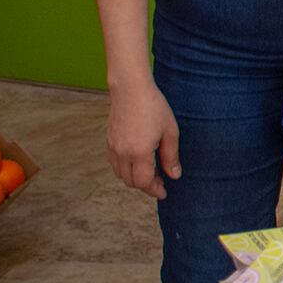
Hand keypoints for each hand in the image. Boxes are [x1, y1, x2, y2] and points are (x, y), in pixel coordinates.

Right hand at [106, 78, 180, 199]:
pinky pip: (115, 163)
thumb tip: (174, 176)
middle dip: (146, 185)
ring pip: (121, 174)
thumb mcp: (170, 132)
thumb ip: (171, 156)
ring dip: (134, 178)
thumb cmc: (154, 107)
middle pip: (131, 181)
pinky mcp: (108, 141)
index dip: (155, 190)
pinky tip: (138, 161)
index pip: (144, 182)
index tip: (164, 193)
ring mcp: (113, 148)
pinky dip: (125, 168)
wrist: (130, 89)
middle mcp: (122, 153)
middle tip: (161, 182)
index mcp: (139, 153)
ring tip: (151, 172)